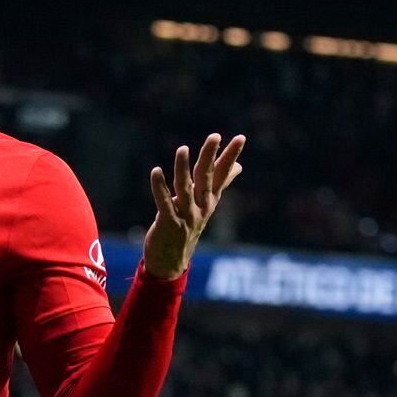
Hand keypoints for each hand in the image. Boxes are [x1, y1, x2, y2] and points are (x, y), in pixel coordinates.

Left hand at [143, 133, 244, 279]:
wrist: (172, 261)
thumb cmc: (188, 227)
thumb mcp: (207, 205)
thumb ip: (221, 183)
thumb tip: (238, 166)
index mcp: (210, 199)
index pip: (222, 174)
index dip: (230, 156)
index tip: (241, 137)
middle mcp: (201, 207)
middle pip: (206, 178)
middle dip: (210, 157)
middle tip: (215, 136)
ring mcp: (186, 216)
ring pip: (185, 189)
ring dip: (183, 168)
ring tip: (183, 149)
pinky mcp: (169, 224)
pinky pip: (164, 203)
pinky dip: (160, 187)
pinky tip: (156, 171)